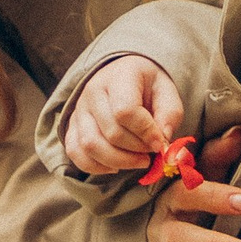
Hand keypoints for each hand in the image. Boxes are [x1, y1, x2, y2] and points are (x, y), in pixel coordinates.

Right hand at [64, 54, 187, 178]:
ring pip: (90, 145)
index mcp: (120, 76)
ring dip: (119, 161)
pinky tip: (115, 166)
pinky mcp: (71, 125)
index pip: (125, 111)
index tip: (160, 142)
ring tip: (138, 160)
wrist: (124, 75)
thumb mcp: (167, 92)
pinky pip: (75, 152)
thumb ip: (169, 116)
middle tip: (151, 151)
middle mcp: (93, 90)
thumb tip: (162, 143)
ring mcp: (79, 109)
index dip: (146, 132)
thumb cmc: (147, 86)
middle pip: (111, 132)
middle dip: (136, 150)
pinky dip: (95, 166)